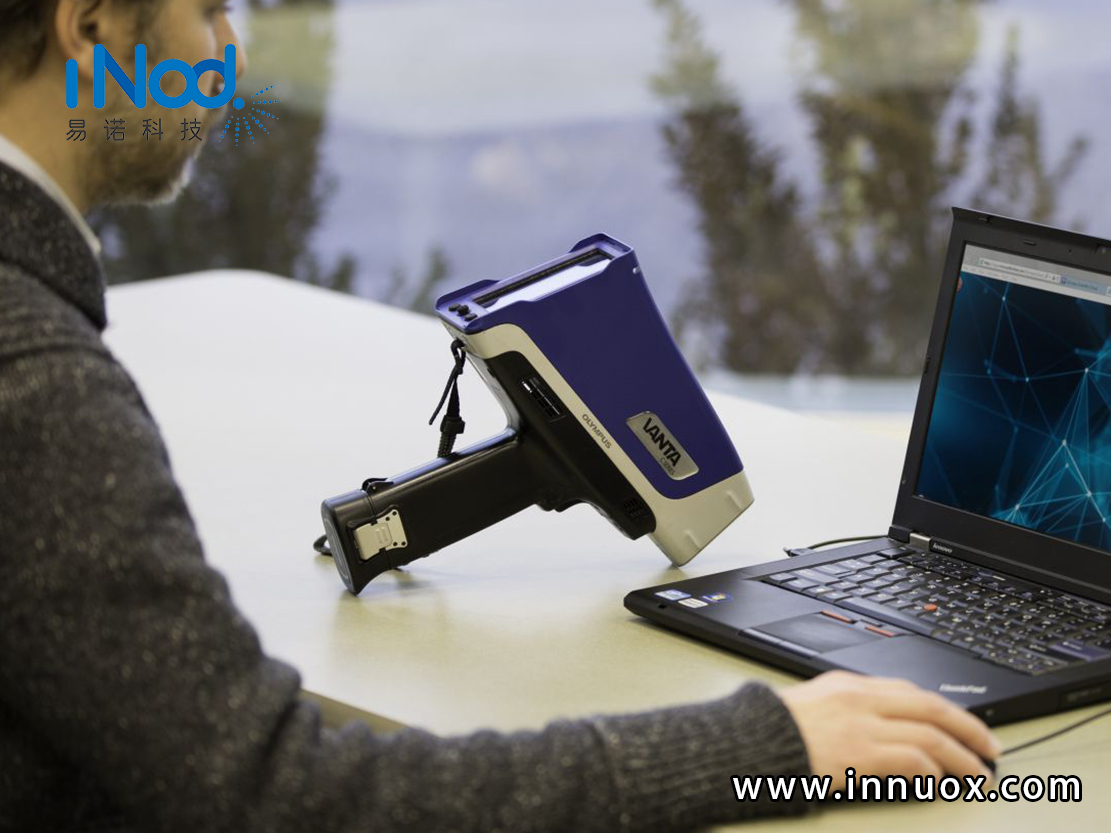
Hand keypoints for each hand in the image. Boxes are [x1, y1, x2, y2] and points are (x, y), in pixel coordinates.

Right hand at [779, 671, 999, 789]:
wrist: (752, 743)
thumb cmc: (773, 731)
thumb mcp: (813, 705)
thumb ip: (847, 710)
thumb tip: (881, 728)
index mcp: (848, 684)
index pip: (909, 691)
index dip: (943, 709)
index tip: (960, 723)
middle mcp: (861, 699)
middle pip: (930, 706)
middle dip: (967, 727)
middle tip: (989, 745)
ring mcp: (863, 725)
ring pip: (930, 734)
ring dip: (961, 755)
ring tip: (978, 772)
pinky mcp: (862, 752)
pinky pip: (913, 758)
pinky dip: (934, 769)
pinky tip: (943, 780)